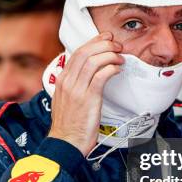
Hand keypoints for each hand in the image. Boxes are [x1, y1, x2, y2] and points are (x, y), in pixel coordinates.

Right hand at [48, 32, 122, 155]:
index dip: (93, 42)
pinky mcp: (88, 99)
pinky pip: (101, 76)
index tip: (105, 38)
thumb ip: (72, 85)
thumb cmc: (68, 125)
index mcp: (61, 80)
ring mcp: (76, 90)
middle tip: (116, 45)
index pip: (77, 53)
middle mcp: (67, 81)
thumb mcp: (65, 100)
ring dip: (109, 55)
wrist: (65, 143)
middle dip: (103, 44)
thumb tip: (85, 73)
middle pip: (85, 52)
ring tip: (120, 57)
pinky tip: (117, 70)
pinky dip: (111, 69)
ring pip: (93, 61)